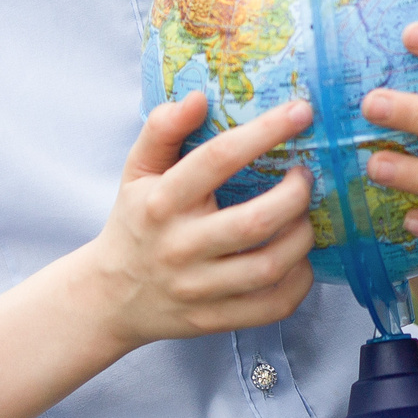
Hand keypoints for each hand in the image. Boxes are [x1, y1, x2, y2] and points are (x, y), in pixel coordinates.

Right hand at [86, 94, 315, 357]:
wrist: (110, 297)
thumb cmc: (135, 222)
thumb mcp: (137, 170)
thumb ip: (162, 129)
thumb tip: (198, 97)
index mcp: (162, 201)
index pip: (218, 159)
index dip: (265, 131)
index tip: (300, 111)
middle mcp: (180, 246)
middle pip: (254, 222)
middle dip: (295, 194)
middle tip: (306, 175)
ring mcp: (198, 288)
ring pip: (268, 266)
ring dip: (302, 237)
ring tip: (305, 216)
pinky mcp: (214, 320)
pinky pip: (272, 306)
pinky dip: (299, 281)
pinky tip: (299, 258)